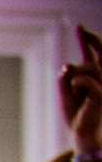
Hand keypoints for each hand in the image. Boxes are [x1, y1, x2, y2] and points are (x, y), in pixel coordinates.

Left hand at [62, 26, 101, 153]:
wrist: (82, 133)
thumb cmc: (75, 114)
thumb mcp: (65, 94)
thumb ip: (64, 80)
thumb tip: (66, 66)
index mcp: (93, 77)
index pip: (92, 54)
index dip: (86, 40)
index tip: (79, 27)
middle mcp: (101, 78)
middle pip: (97, 55)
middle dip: (88, 40)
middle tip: (78, 30)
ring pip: (88, 68)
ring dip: (74, 73)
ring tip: (70, 85)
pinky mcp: (101, 94)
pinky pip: (84, 81)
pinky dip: (76, 82)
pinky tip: (74, 87)